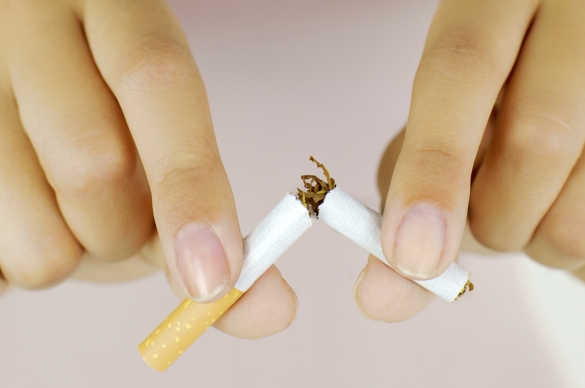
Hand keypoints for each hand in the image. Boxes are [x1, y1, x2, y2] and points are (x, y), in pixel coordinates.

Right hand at [0, 0, 296, 337]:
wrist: (39, 120)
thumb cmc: (117, 144)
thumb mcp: (169, 170)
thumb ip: (221, 237)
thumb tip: (275, 309)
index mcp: (121, 16)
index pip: (157, 80)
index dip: (190, 186)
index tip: (213, 276)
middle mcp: (35, 28)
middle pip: (92, 161)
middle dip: (125, 231)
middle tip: (125, 222)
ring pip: (34, 226)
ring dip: (75, 252)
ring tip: (73, 211)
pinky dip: (32, 257)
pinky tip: (33, 212)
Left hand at [355, 0, 584, 320]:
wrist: (568, 49)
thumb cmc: (493, 94)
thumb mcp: (442, 115)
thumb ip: (408, 188)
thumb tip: (378, 296)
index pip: (460, 71)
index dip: (432, 170)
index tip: (412, 256)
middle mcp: (576, 17)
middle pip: (534, 142)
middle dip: (487, 219)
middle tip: (476, 217)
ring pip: (583, 208)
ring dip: (536, 240)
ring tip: (529, 200)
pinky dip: (572, 249)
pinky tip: (563, 205)